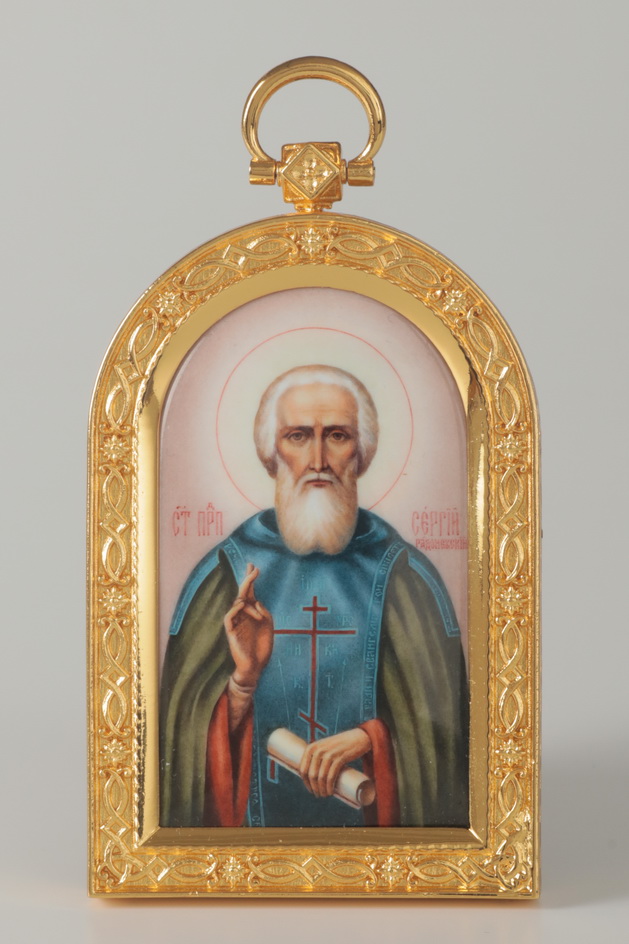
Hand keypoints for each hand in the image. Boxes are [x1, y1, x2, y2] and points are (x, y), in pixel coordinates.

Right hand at [224, 564, 273, 688]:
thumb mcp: (269, 626)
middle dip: (247, 580)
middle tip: (253, 569)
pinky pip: (229, 618)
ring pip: (236, 604)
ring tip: (255, 603)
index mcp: (252, 613)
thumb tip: (255, 602)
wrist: (256, 667)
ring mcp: (236, 623)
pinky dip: (234, 610)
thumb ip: (264, 612)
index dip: (250, 580)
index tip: (253, 566)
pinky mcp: (231, 632)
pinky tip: (241, 605)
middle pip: (242, 594)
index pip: (250, 593)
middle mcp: (243, 615)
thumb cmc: (262, 647)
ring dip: (247, 600)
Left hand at [299, 728, 370, 797]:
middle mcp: (318, 750)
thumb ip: (316, 756)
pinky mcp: (340, 758)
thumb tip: (309, 776)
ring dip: (322, 789)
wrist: (357, 738)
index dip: (306, 783)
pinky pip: (331, 776)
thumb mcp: (324, 746)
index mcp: (311, 748)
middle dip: (315, 788)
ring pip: (321, 777)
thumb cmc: (339, 746)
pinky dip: (330, 787)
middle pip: (312, 775)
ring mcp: (329, 753)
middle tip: (320, 795)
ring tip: (326, 795)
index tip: (311, 790)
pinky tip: (331, 791)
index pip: (303, 769)